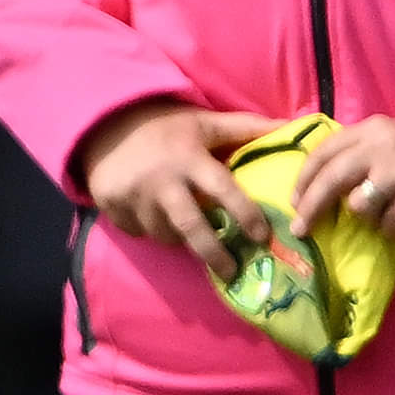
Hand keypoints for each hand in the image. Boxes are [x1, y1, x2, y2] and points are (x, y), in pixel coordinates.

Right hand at [75, 101, 293, 290]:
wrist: (104, 124)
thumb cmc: (164, 126)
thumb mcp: (203, 123)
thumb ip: (245, 128)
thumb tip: (290, 126)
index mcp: (188, 159)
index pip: (223, 190)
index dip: (245, 214)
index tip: (263, 237)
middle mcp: (162, 182)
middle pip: (191, 227)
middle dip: (213, 254)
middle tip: (232, 272)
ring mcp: (134, 197)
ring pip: (165, 235)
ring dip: (179, 237)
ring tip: (186, 229)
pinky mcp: (113, 208)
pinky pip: (139, 232)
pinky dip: (150, 230)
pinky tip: (152, 215)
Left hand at [287, 117, 394, 240]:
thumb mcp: (390, 142)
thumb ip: (358, 153)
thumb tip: (317, 184)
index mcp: (371, 129)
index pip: (323, 152)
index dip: (303, 179)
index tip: (293, 201)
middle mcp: (383, 145)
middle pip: (331, 178)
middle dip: (310, 207)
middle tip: (300, 229)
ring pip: (358, 204)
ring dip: (364, 218)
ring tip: (381, 215)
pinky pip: (388, 223)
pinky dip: (389, 229)